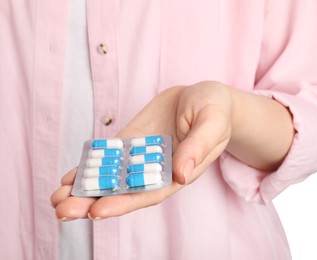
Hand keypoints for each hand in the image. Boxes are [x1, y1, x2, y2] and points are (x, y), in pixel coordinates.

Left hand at [51, 81, 234, 219]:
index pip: (149, 193)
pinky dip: (90, 167)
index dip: (124, 203)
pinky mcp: (133, 142)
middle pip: (124, 191)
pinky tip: (69, 176)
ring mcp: (142, 156)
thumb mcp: (212, 123)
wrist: (203, 96)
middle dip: (94, 201)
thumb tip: (181, 175)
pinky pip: (110, 157)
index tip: (97, 211)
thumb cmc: (215, 110)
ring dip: (85, 188)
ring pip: (112, 177)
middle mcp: (157, 170)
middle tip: (63, 210)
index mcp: (178, 172)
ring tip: (57, 197)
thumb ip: (198, 147)